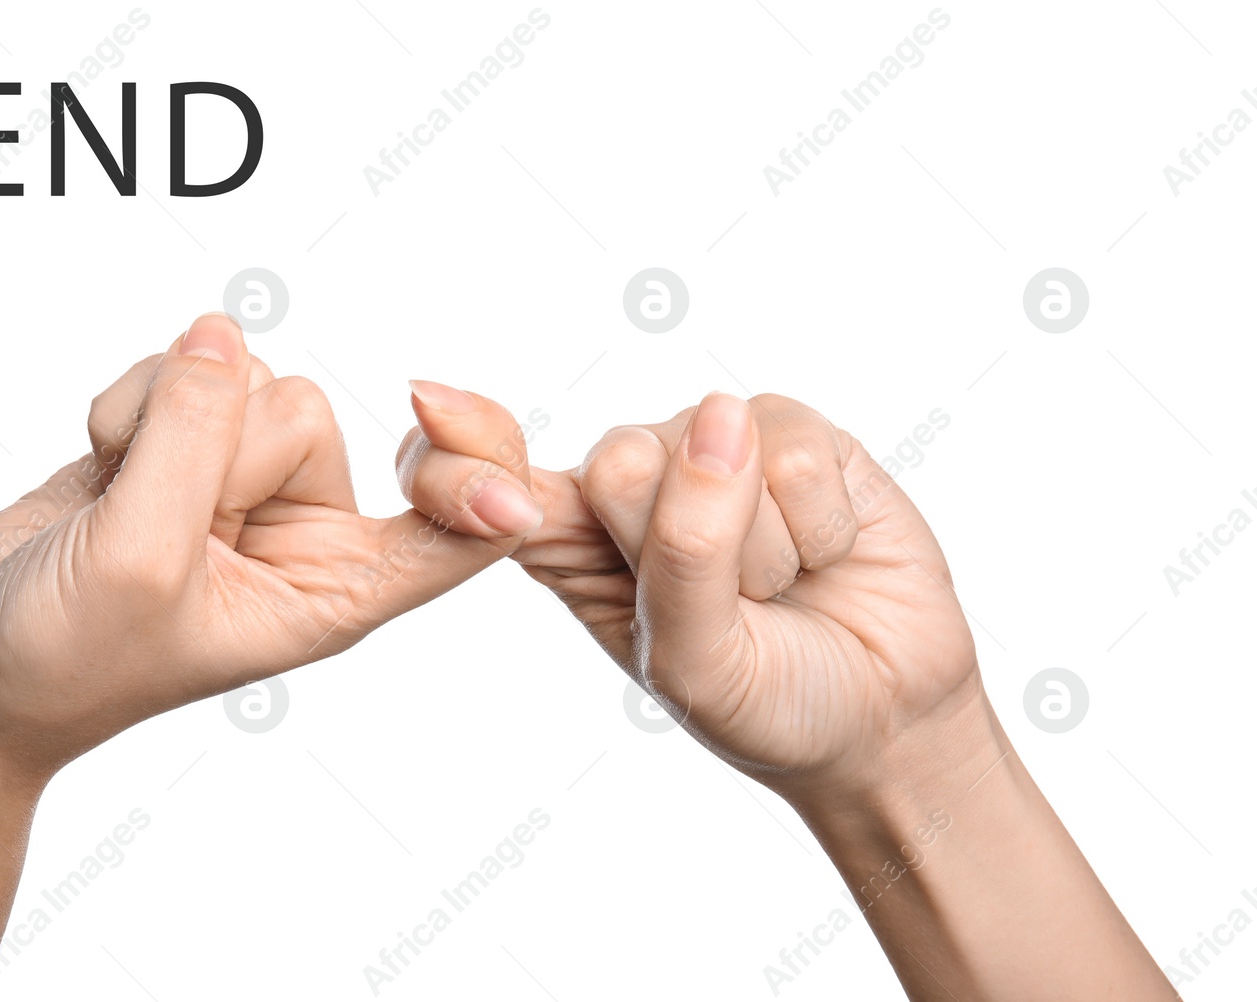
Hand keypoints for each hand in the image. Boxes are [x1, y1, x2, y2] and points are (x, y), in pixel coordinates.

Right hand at [0, 316, 542, 999]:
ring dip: (165, 417)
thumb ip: (193, 439)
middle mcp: (304, 532)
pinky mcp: (187, 443)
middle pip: (309, 415)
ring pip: (244, 378)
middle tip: (155, 521)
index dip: (477, 460)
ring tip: (119, 495)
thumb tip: (225, 336)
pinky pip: (189, 366)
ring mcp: (244, 483)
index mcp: (334, 592)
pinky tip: (103, 463)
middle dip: (215, 446)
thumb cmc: (64, 659)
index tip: (425, 409)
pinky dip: (132, 399)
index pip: (464, 528)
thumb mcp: (138, 560)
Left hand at [403, 389, 975, 795]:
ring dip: (767, 551)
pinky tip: (825, 553)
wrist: (880, 712)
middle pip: (617, 463)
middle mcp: (627, 482)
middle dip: (691, 552)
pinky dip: (820, 524)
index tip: (431, 405)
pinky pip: (792, 447)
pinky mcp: (787, 429)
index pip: (487, 478)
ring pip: (713, 454)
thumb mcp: (696, 662)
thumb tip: (716, 416)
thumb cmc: (766, 698)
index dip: (460, 446)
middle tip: (732, 605)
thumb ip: (685, 554)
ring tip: (782, 586)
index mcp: (567, 545)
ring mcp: (706, 446)